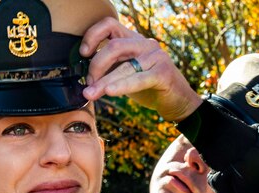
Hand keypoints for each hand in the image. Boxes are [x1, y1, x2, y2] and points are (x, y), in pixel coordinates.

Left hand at [80, 17, 201, 121]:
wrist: (176, 100)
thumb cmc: (148, 86)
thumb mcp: (125, 73)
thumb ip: (109, 68)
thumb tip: (84, 76)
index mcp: (133, 39)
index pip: (109, 24)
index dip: (92, 36)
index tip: (82, 53)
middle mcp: (145, 44)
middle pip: (113, 47)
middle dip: (95, 67)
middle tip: (88, 84)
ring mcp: (155, 57)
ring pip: (124, 66)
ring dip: (103, 82)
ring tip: (90, 94)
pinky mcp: (163, 73)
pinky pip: (138, 79)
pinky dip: (122, 86)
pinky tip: (110, 92)